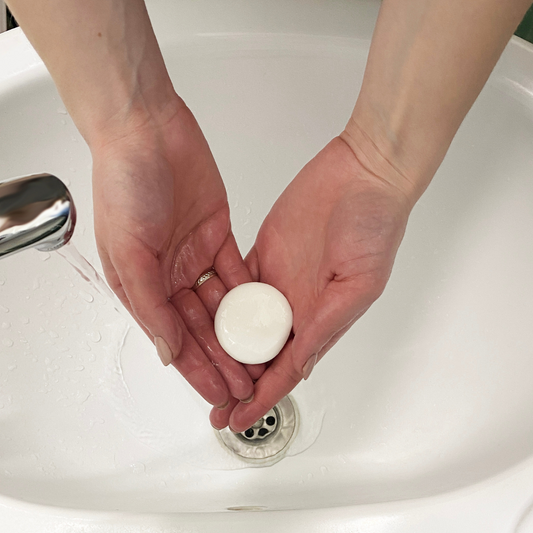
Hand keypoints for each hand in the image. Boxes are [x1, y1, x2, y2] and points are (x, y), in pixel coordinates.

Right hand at [91, 96, 255, 408]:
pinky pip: (237, 271)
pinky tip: (266, 314)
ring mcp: (194, 254)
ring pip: (222, 304)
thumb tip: (167, 351)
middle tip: (247, 385)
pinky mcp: (217, 234)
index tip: (218, 393)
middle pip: (202, 328)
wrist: (148, 130)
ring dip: (240, 331)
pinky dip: (250, 293)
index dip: (197, 369)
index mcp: (141, 282)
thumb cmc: (124, 183)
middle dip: (223, 358)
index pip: (174, 338)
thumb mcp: (128, 252)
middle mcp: (168, 273)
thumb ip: (149, 304)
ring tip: (261, 357)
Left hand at [211, 137, 411, 430]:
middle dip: (233, 378)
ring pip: (241, 321)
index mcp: (319, 317)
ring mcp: (277, 280)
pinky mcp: (263, 253)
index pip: (284, 368)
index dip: (260, 396)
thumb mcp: (359, 285)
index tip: (237, 417)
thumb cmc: (375, 226)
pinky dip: (216, 301)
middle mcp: (295, 304)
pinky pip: (233, 282)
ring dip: (220, 343)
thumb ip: (325, 327)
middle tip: (208, 398)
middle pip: (258, 352)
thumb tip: (297, 366)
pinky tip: (197, 315)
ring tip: (195, 363)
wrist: (362, 175)